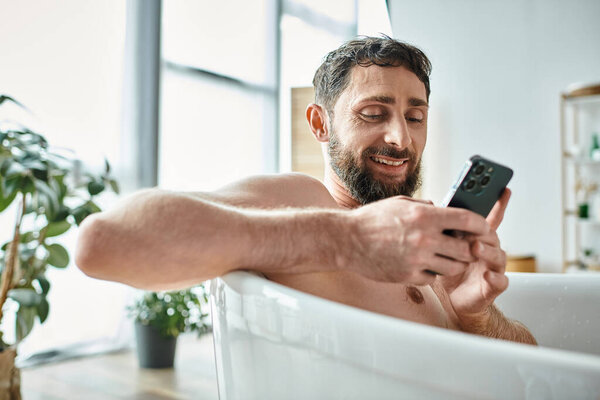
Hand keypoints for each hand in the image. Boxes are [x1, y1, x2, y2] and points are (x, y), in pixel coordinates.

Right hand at [345, 195, 488, 284]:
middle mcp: (424, 238)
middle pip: (466, 249)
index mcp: (425, 216)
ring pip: (453, 268)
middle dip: (469, 248)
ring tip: (443, 256)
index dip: (481, 225)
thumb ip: (426, 207)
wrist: (347, 240)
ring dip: (452, 263)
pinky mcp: (409, 276)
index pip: (467, 220)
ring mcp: (417, 260)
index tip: (483, 228)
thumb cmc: (372, 219)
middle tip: (465, 246)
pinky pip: (433, 278)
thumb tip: (444, 210)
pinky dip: (432, 273)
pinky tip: (422, 264)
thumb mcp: (401, 203)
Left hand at [440, 189, 511, 327]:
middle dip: (483, 229)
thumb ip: (442, 228)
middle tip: (473, 225)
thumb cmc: (445, 268)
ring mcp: (492, 268)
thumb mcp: (440, 244)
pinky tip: (488, 276)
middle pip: (491, 235)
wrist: (449, 299)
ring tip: (475, 247)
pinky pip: (499, 282)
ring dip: (487, 250)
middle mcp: (487, 250)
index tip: (504, 189)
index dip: (497, 204)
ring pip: (498, 255)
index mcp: (476, 238)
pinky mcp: (492, 287)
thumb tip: (433, 207)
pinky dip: (495, 279)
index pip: (488, 219)